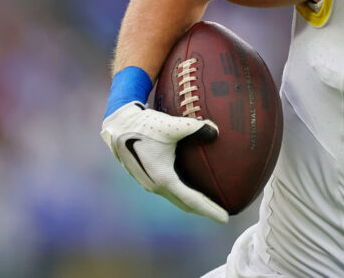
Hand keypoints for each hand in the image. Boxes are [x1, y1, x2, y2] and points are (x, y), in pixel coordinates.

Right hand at [100, 102, 227, 222]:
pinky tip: (191, 186)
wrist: (118, 125)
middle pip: (185, 204)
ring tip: (210, 202)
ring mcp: (149, 182)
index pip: (192, 200)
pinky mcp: (146, 176)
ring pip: (176, 198)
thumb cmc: (145, 125)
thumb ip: (196, 128)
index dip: (210, 210)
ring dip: (193, 203)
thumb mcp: (173, 126)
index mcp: (163, 178)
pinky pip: (169, 190)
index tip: (225, 218)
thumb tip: (216, 131)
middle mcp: (156, 185)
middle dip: (205, 210)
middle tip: (224, 213)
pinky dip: (183, 194)